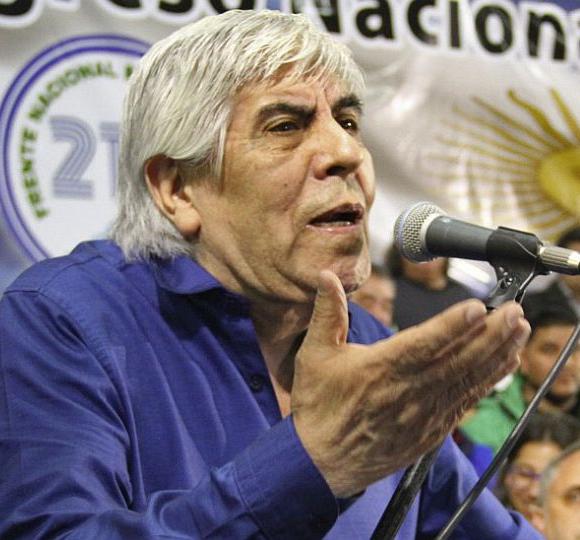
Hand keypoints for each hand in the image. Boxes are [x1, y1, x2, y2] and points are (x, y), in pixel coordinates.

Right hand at [291, 270, 529, 496]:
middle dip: (490, 335)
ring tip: (519, 332)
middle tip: (514, 312)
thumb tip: (326, 276)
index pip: (423, 344)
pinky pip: (464, 403)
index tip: (478, 308)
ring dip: (496, 356)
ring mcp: (422, 414)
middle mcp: (406, 391)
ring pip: (467, 381)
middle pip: (457, 361)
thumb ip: (327, 312)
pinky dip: (486, 383)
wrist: (322, 461)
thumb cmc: (319, 406)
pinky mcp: (429, 431)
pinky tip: (502, 366)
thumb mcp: (315, 354)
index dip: (452, 326)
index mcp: (379, 369)